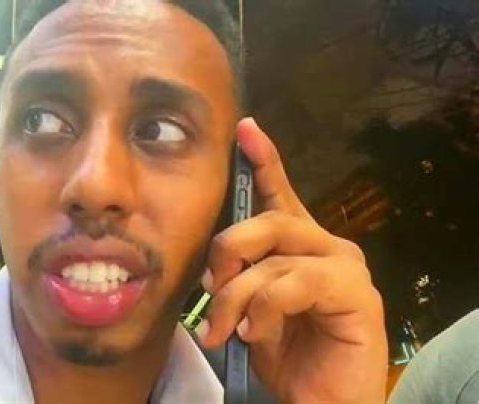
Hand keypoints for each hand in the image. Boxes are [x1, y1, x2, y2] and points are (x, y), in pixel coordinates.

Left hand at [198, 118, 387, 402]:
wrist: (317, 400)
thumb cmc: (282, 352)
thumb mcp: (247, 307)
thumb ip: (237, 277)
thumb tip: (209, 264)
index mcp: (299, 245)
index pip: (279, 195)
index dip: (263, 162)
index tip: (245, 130)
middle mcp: (327, 246)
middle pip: (269, 221)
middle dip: (228, 251)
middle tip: (207, 285)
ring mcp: (346, 268)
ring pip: (275, 257)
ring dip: (236, 295)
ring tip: (222, 327)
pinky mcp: (357, 295)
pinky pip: (295, 284)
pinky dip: (264, 310)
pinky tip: (254, 333)